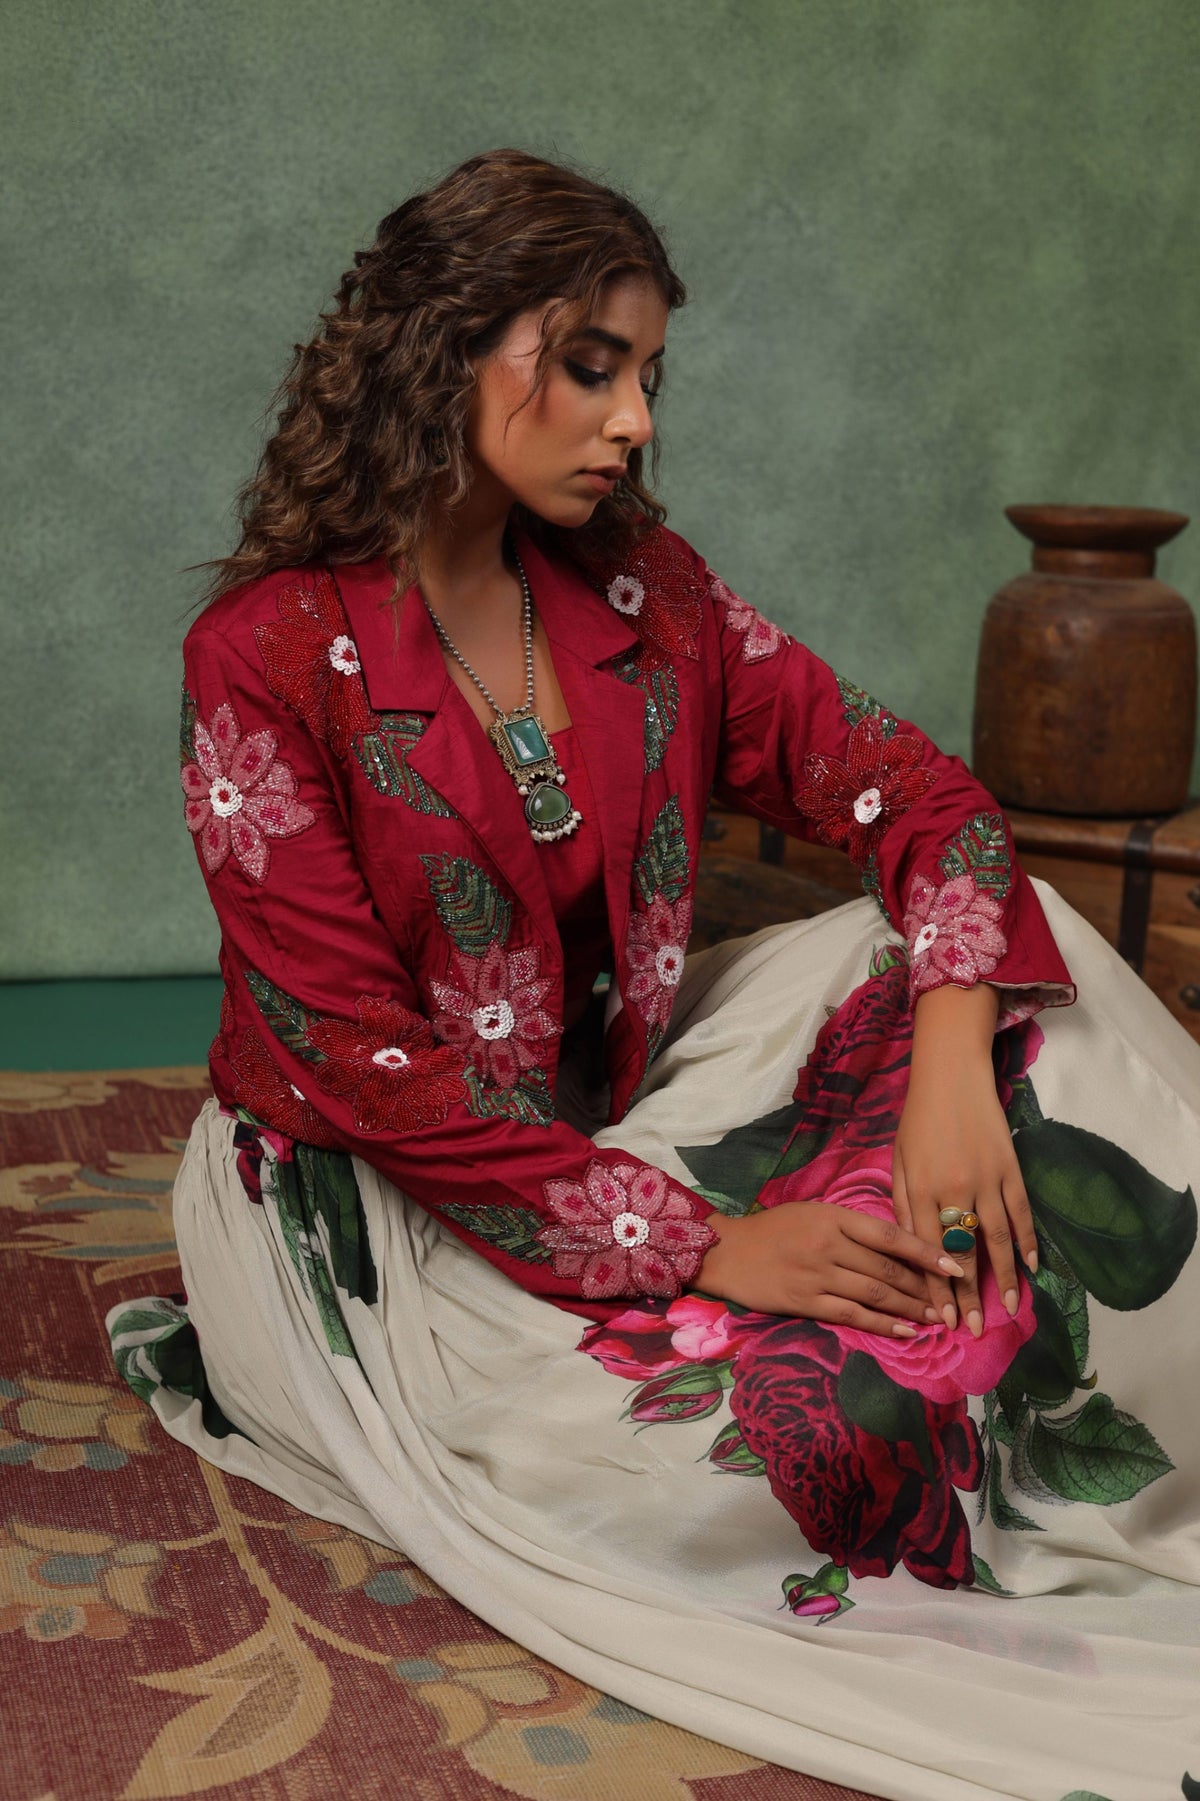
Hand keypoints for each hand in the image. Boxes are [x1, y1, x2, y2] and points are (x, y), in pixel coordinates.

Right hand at [695, 1201, 966, 1335]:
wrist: (727, 1252)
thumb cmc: (773, 1229)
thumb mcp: (813, 1213)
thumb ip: (850, 1227)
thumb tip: (895, 1244)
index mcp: (834, 1217)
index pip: (891, 1235)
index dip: (926, 1251)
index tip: (954, 1265)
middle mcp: (829, 1245)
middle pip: (888, 1268)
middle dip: (925, 1287)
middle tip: (953, 1300)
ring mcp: (817, 1275)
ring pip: (875, 1293)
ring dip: (911, 1308)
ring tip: (937, 1319)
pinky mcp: (806, 1301)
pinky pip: (852, 1314)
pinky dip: (882, 1324)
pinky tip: (905, 1332)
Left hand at [892, 985, 1036, 1337]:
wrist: (951, 1075)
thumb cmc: (917, 1120)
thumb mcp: (898, 1161)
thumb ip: (903, 1205)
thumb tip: (909, 1249)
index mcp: (919, 1190)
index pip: (928, 1252)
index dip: (936, 1289)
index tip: (943, 1321)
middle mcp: (952, 1189)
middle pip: (964, 1252)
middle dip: (969, 1295)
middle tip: (975, 1330)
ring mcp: (985, 1179)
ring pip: (997, 1239)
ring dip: (1004, 1278)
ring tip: (1009, 1308)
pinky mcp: (1010, 1168)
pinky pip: (1021, 1213)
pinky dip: (1028, 1242)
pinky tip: (1031, 1268)